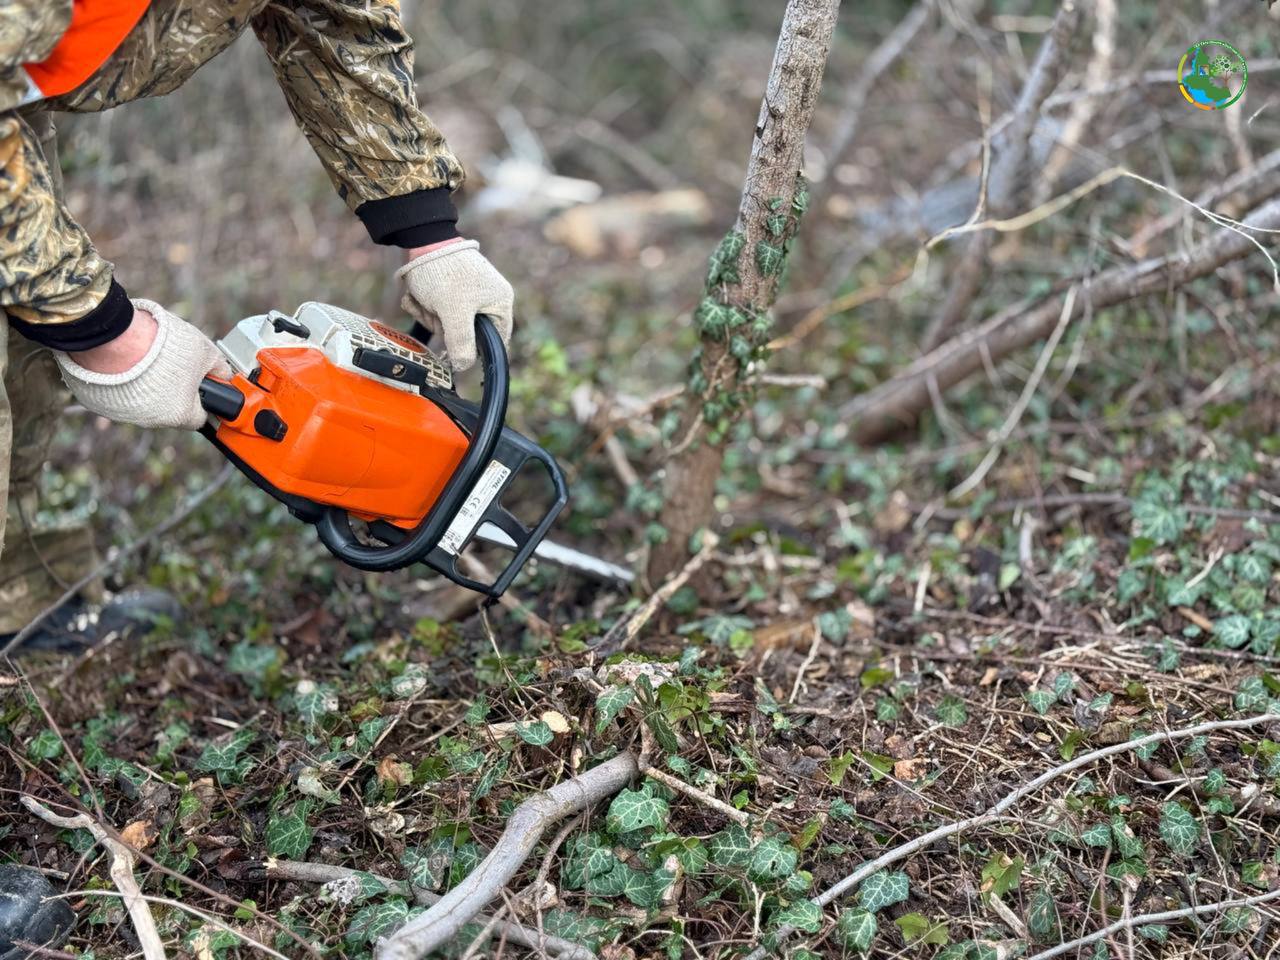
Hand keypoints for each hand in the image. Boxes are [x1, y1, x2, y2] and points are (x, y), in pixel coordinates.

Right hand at [57, 299, 230, 429]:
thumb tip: (224, 374)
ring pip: (145, 403)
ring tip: (149, 360)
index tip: (202, 387)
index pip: (200, 416)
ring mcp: (124, 414)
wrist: (112, 334)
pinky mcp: (101, 404)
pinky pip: (120, 396)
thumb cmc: (160, 344)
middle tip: (174, 366)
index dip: (203, 398)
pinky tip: (128, 364)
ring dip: (150, 386)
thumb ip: (219, 367)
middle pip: (172, 409)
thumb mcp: (205, 351)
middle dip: (176, 390)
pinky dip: (126, 383)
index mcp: (180, 415)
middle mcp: (152, 421)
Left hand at [397, 238, 513, 369]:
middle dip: (444, 328)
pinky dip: (423, 306)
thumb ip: (462, 343)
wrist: (420, 238)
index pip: (496, 341)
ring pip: (447, 324)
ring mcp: (467, 294)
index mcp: (500, 303)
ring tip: (424, 300)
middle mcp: (488, 299)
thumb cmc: (444, 273)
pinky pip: (436, 310)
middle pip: (467, 334)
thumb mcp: (454, 313)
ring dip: (430, 317)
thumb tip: (464, 367)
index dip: (476, 352)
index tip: (456, 356)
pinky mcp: (448, 290)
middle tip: (435, 314)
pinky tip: (418, 296)